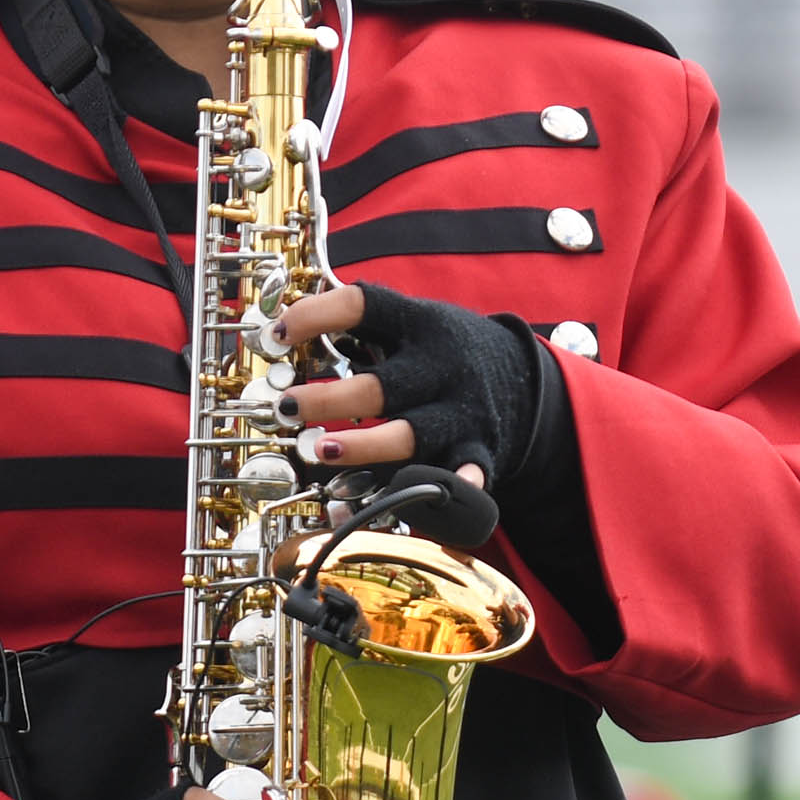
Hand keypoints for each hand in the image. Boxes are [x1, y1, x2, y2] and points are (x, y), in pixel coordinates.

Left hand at [269, 282, 542, 489]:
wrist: (522, 377)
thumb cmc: (443, 351)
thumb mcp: (412, 322)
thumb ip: (359, 326)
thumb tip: (281, 329)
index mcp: (419, 323)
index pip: (363, 306)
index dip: (316, 316)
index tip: (277, 333)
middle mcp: (441, 365)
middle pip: (381, 385)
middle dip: (328, 399)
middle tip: (286, 405)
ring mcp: (460, 410)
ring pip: (409, 435)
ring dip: (362, 446)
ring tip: (321, 450)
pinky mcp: (478, 448)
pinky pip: (463, 471)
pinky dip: (451, 484)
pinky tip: (425, 493)